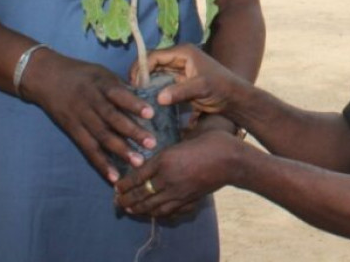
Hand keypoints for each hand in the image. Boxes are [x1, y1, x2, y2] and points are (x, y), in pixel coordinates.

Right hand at [19, 49, 155, 183]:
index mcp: (100, 84)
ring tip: (138, 162)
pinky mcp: (72, 132)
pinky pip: (88, 149)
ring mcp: (80, 118)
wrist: (46, 77)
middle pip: (111, 119)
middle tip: (152, 144)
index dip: (134, 104)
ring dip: (121, 151)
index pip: (118, 94)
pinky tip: (114, 177)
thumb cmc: (81, 74)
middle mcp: (89, 102)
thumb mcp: (101, 73)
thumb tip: (146, 99)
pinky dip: (101, 164)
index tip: (151, 113)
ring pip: (101, 136)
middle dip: (132, 132)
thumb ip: (120, 87)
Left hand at [114, 131, 241, 218]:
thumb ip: (174, 140)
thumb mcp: (190, 135)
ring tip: (129, 208)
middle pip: (140, 194)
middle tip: (117, 201)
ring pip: (151, 206)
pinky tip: (152, 212)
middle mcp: (168, 178)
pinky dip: (156, 213)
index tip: (116, 186)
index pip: (137, 176)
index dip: (124, 184)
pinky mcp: (189, 200)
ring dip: (138, 209)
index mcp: (165, 159)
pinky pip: (167, 211)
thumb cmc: (214, 141)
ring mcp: (178, 192)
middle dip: (126, 199)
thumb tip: (165, 138)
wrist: (233, 160)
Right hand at [137, 43, 241, 114]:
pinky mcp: (179, 81)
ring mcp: (178, 69)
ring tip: (136, 97)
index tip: (135, 84)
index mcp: (183, 52)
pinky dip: (153, 89)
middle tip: (132, 92)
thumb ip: (180, 91)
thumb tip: (158, 98)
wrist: (234, 98)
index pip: (155, 55)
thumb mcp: (201, 88)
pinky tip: (146, 100)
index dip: (141, 67)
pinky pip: (161, 83)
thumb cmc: (221, 88)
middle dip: (141, 76)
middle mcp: (178, 58)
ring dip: (146, 83)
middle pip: (152, 63)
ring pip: (155, 74)